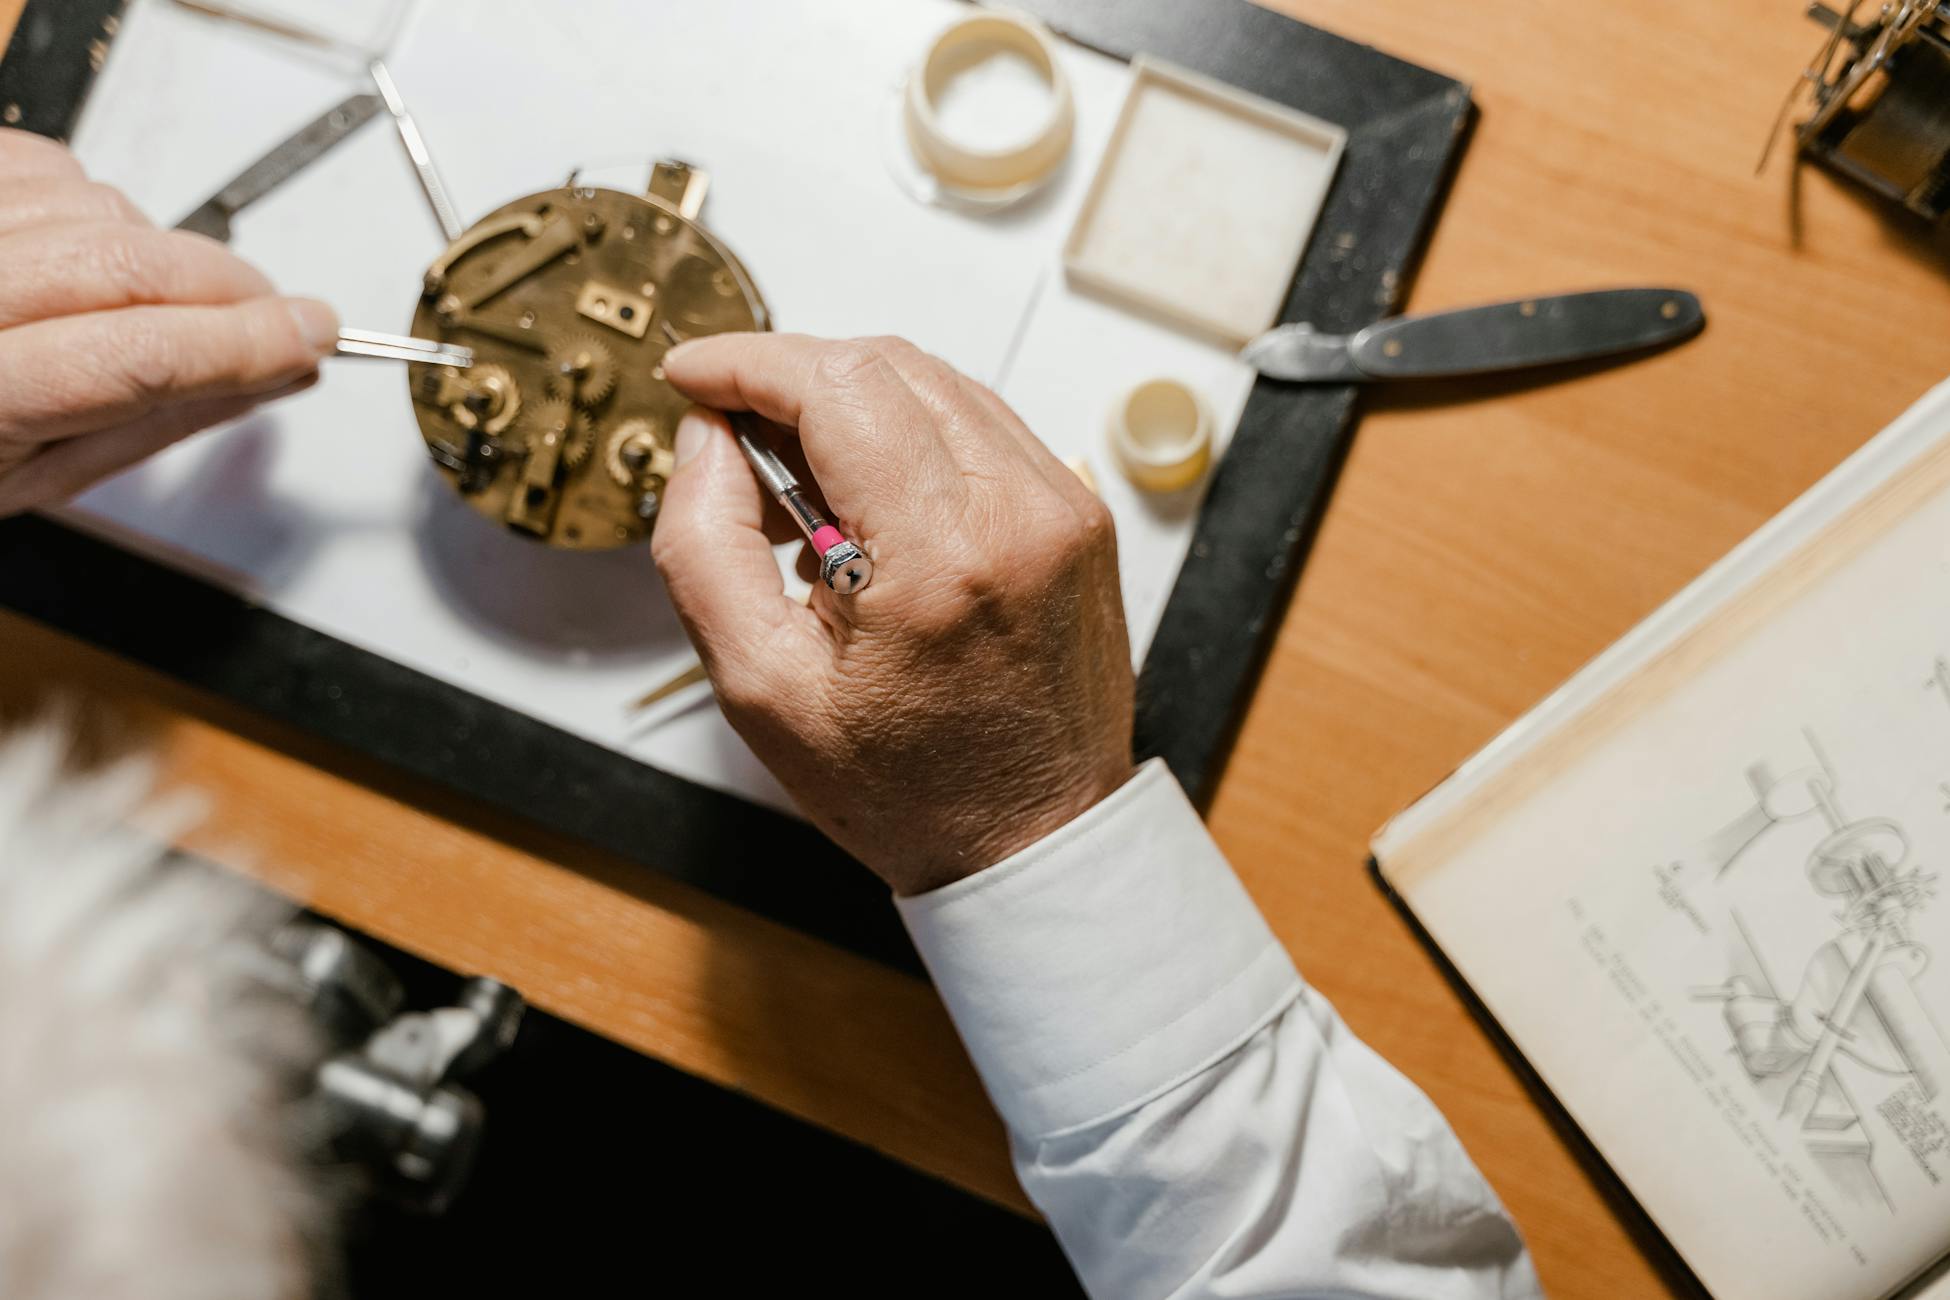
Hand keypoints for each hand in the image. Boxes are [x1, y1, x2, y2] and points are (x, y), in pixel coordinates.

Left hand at [0, 130, 337, 514]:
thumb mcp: (37, 479)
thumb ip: (157, 424)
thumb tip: (269, 377)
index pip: (134, 359)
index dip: (240, 343)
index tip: (311, 337)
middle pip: (122, 265)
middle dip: (226, 288)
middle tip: (279, 319)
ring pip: (94, 204)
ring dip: (159, 249)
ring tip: (164, 301)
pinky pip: (43, 160)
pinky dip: (92, 199)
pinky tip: (91, 247)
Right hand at [656, 334, 1136, 895]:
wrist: (1033, 839)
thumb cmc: (910, 788)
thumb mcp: (762, 689)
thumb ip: (706, 547)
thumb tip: (706, 441)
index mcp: (943, 557)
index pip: (836, 385)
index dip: (746, 362)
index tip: (693, 374)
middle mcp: (1020, 512)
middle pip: (887, 366)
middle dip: (792, 377)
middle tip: (733, 435)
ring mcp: (1063, 507)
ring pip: (937, 384)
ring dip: (851, 402)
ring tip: (799, 485)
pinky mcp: (1080, 514)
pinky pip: (980, 426)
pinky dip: (910, 433)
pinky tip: (869, 500)